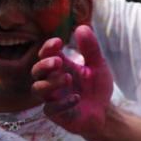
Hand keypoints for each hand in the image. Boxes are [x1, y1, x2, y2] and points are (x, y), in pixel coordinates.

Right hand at [30, 25, 114, 139]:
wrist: (104, 111)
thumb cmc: (97, 86)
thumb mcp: (98, 65)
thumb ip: (91, 48)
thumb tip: (82, 27)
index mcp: (61, 67)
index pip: (46, 54)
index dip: (48, 48)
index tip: (58, 42)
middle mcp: (52, 81)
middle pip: (36, 71)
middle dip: (44, 65)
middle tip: (58, 61)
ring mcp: (52, 97)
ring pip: (38, 89)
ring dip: (51, 83)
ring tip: (68, 78)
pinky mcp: (56, 113)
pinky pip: (50, 109)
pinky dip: (62, 103)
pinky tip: (76, 97)